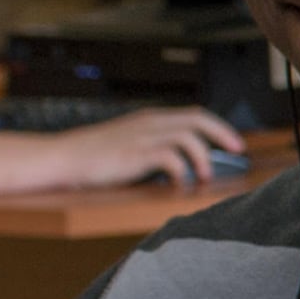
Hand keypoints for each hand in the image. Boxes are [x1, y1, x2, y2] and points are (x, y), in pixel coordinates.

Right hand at [44, 106, 245, 189]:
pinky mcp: (133, 154)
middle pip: (198, 120)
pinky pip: (169, 157)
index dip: (218, 127)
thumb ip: (151, 146)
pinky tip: (182, 183)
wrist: (60, 158)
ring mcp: (141, 137)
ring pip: (188, 137)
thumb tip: (180, 163)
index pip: (193, 115)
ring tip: (206, 176)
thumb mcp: (127, 144)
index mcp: (149, 119)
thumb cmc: (92, 157)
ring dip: (203, 157)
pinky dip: (182, 169)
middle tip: (238, 152)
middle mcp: (149, 123)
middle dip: (222, 134)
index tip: (234, 144)